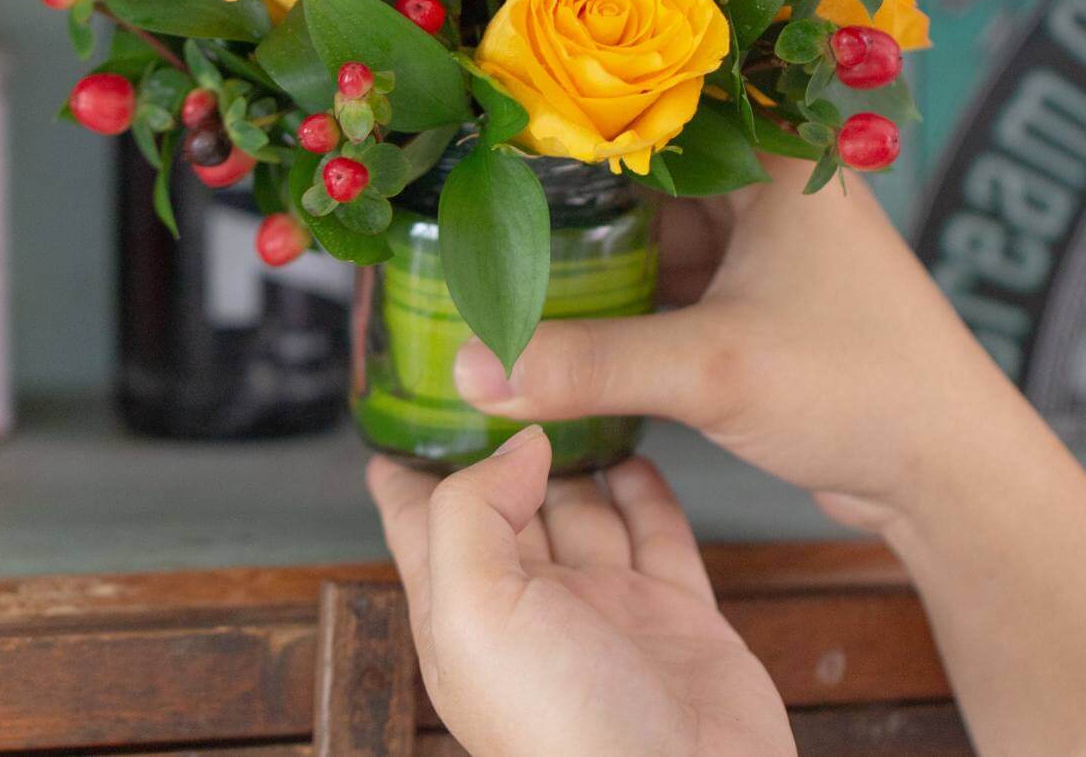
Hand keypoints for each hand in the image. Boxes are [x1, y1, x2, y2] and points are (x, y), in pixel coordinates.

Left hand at [367, 428, 794, 756]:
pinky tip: (640, 450)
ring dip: (581, 453)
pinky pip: (661, 534)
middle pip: (510, 500)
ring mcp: (609, 610)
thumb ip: (474, 512)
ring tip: (582, 387)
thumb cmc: (565, 733)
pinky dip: (649, 490)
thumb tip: (518, 442)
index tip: (409, 393)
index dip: (411, 461)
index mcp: (467, 613)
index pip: (423, 518)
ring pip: (586, 508)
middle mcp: (533, 607)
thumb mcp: (476, 615)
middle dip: (507, 439)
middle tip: (514, 364)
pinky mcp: (677, 616)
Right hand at [450, 156, 1007, 524]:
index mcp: (774, 155)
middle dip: (571, 199)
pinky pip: (674, 280)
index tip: (489, 136)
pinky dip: (628, 297)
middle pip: (647, 174)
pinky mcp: (760, 299)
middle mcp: (768, 185)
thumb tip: (474, 369)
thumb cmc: (860, 385)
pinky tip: (567, 314)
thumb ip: (588, 365)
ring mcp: (765, 244)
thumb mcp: (711, 369)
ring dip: (598, 256)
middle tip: (480, 209)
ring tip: (507, 260)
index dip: (572, 119)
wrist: (948, 470)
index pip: (654, 110)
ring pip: (657, 232)